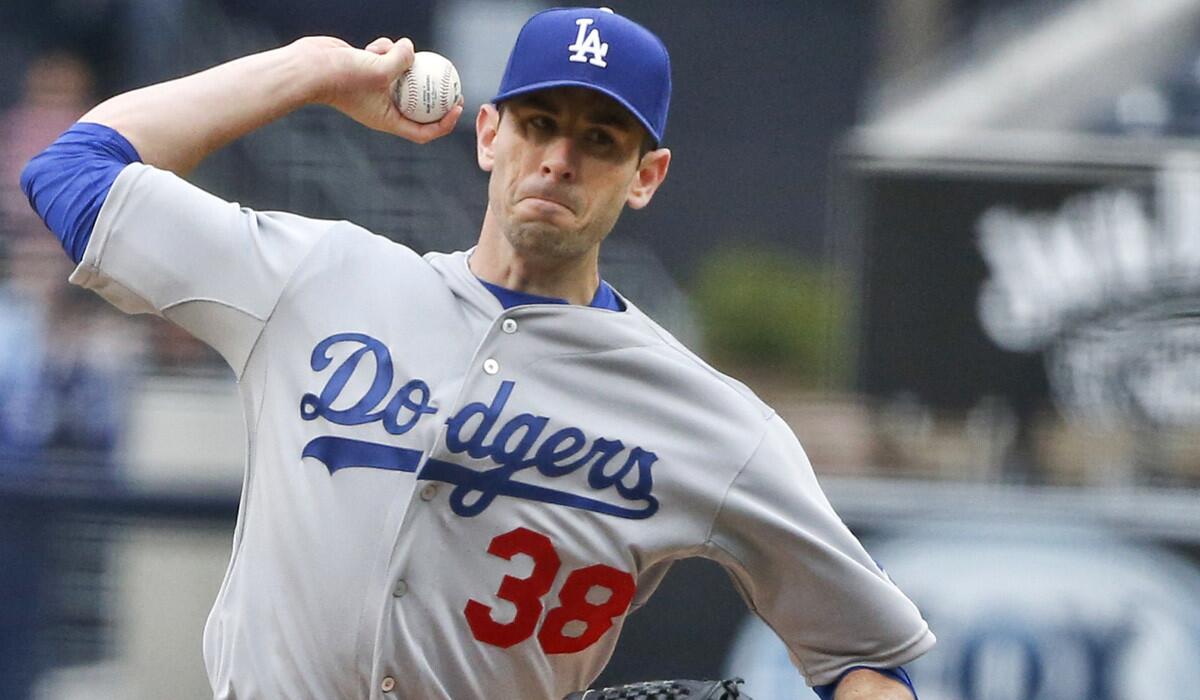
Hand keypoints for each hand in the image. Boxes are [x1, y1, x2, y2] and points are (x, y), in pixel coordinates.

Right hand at [300, 35, 463, 142]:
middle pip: (418, 107)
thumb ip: (402, 60)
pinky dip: (384, 51)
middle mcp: (383, 108)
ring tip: (398, 53)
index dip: (444, 123)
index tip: (457, 106)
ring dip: (402, 62)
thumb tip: (412, 48)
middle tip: (453, 83)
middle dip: (437, 97)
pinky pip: (386, 60)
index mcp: (388, 120)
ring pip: (402, 77)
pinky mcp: (368, 72)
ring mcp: (375, 90)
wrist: (311, 67)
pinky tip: (376, 46)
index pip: (423, 132)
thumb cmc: (343, 76)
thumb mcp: (380, 69)